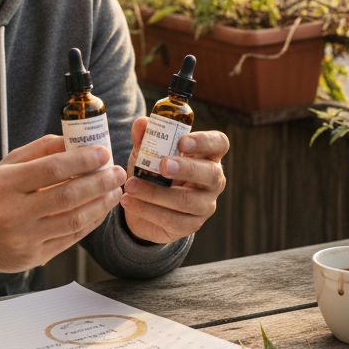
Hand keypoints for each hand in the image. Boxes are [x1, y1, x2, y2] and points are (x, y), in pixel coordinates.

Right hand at [0, 135, 125, 276]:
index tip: (103, 154)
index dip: (83, 160)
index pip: (52, 169)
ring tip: (114, 190)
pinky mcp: (34, 257)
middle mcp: (13, 213)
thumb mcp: (6, 167)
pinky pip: (71, 238)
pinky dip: (91, 222)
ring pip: (74, 220)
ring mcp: (24, 239)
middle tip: (117, 173)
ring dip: (101, 204)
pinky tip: (100, 209)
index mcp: (5, 184)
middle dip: (100, 183)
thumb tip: (74, 140)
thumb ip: (40, 150)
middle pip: (68, 196)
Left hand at [121, 118, 227, 243]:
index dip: (204, 142)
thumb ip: (145, 138)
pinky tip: (129, 201)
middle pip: (211, 174)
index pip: (218, 144)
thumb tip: (141, 123)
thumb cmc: (153, 172)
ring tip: (131, 185)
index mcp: (208, 156)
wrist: (142, 208)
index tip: (182, 142)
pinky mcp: (191, 225)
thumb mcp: (146, 153)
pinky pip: (172, 219)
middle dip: (186, 169)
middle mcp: (213, 180)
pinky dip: (147, 210)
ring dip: (156, 193)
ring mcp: (205, 205)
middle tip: (162, 165)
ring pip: (187, 200)